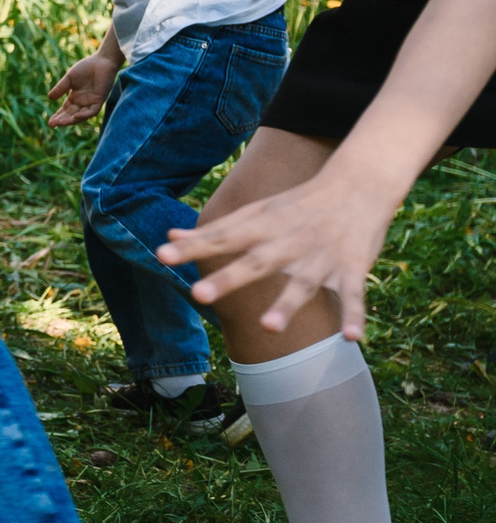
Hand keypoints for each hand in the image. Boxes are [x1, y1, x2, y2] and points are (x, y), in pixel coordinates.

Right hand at [46, 51, 115, 126]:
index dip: (57, 116)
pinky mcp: (100, 100)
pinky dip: (85, 115)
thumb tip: (49, 98)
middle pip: (71, 115)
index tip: (49, 122)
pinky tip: (76, 116)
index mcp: (75, 98)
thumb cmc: (86, 68)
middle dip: (62, 120)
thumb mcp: (69, 79)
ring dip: (71, 120)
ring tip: (61, 123)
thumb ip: (60, 88)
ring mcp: (91, 102)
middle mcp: (83, 102)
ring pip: (81, 116)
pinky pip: (92, 111)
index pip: (65, 110)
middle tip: (52, 124)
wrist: (101, 61)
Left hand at [161, 168, 404, 340]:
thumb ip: (216, 229)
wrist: (360, 184)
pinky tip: (351, 338)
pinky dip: (354, 315)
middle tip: (198, 294)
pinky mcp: (352, 268)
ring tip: (267, 327)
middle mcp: (288, 243)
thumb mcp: (257, 211)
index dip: (193, 247)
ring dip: (286, 306)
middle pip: (256, 263)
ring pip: (302, 285)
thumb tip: (170, 236)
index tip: (162, 255)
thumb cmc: (298, 203)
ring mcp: (320, 257)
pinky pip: (353, 296)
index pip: (222, 237)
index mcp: (262, 227)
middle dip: (229, 279)